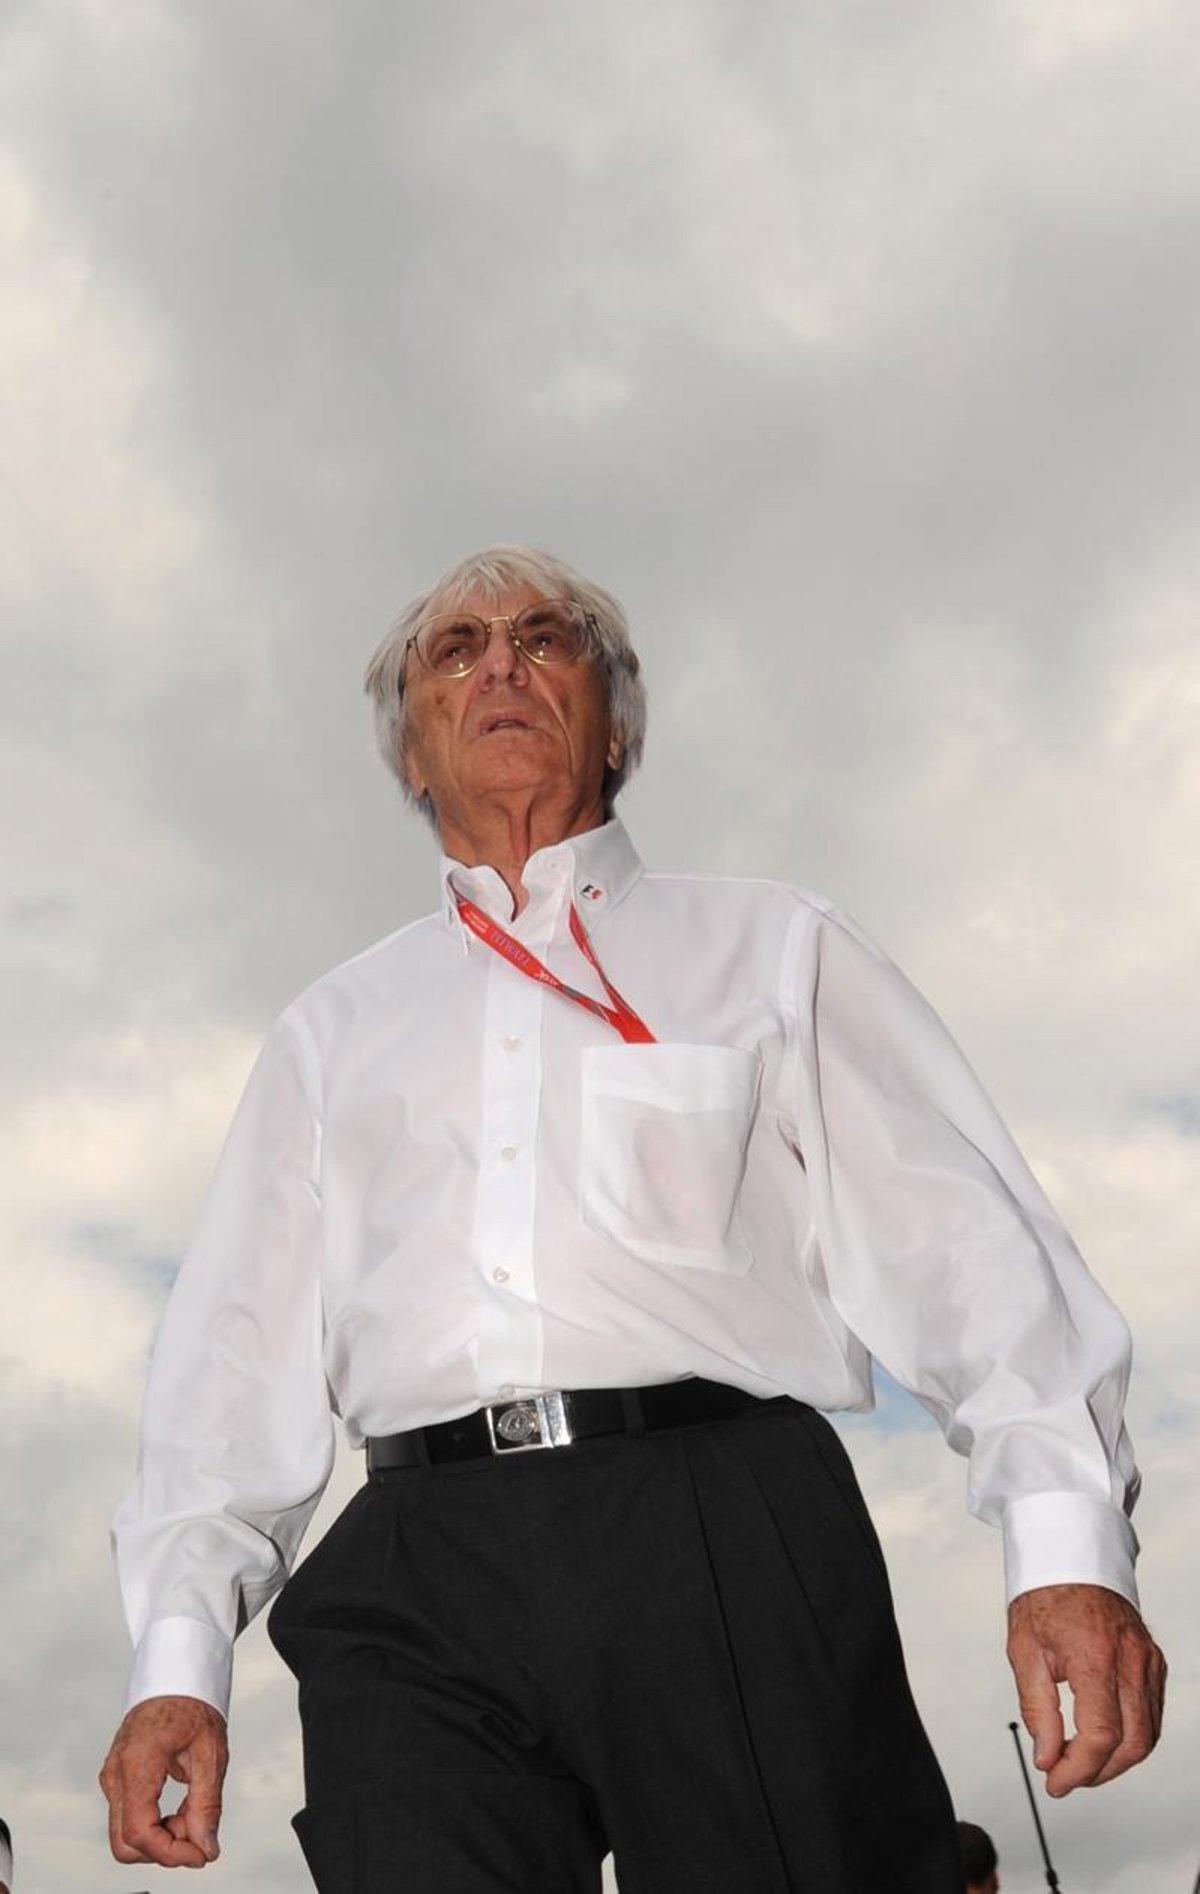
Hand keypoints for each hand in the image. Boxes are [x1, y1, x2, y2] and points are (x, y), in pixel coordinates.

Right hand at [100, 1694, 227, 1867]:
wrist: (174, 1675)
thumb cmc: (192, 1704)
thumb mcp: (211, 1752)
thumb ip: (207, 1803)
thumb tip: (206, 1848)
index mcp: (137, 1762)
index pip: (140, 1831)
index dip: (171, 1853)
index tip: (202, 1854)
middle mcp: (116, 1773)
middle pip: (126, 1842)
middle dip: (164, 1849)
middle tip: (199, 1830)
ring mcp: (112, 1777)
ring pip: (125, 1835)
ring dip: (161, 1839)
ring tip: (193, 1814)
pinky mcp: (117, 1780)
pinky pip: (129, 1818)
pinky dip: (155, 1825)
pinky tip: (181, 1809)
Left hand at [1007, 1582, 1165, 1795]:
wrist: (1071, 1556)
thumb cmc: (1044, 1596)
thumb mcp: (1024, 1651)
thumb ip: (1038, 1709)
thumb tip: (1047, 1757)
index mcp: (1096, 1655)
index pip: (1101, 1734)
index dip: (1078, 1769)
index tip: (1055, 1782)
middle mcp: (1132, 1660)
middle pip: (1132, 1743)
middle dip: (1098, 1772)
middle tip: (1065, 1776)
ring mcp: (1148, 1661)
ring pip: (1148, 1735)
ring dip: (1115, 1761)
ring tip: (1080, 1762)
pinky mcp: (1154, 1662)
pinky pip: (1151, 1715)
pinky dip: (1130, 1737)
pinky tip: (1101, 1739)